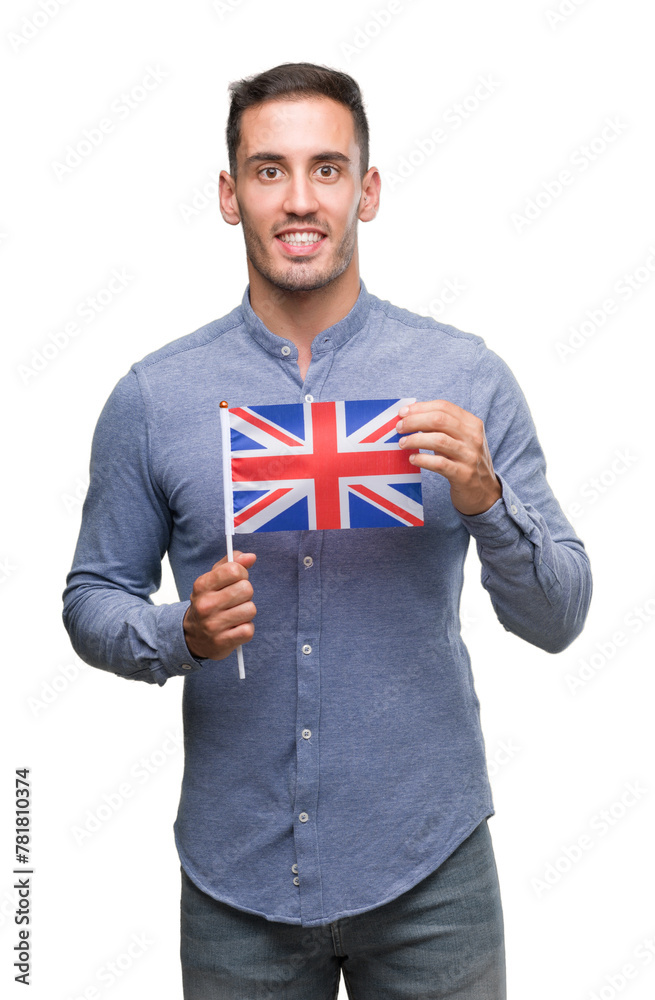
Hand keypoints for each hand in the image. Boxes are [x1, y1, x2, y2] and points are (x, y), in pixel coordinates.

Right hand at [183, 551, 256, 659]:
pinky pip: (248, 630)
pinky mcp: (222, 642)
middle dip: (246, 594)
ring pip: (250, 610)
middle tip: (236, 600)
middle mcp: (206, 605)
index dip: (241, 573)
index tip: (237, 580)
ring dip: (246, 613)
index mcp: (202, 585)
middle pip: (246, 589)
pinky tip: (235, 628)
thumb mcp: (213, 580)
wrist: (193, 636)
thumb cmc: (208, 603)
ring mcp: (213, 625)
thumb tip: (251, 557)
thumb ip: (232, 563)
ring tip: (234, 615)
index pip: (234, 570)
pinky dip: (245, 629)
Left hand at [396, 400, 501, 514]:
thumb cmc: (464, 461)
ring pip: (439, 440)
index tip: (403, 412)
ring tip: (402, 443)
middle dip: (415, 421)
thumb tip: (411, 416)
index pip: (444, 406)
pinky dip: (423, 460)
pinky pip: (440, 463)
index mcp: (472, 423)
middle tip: (399, 427)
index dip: (420, 407)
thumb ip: (441, 427)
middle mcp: (473, 437)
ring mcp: (470, 456)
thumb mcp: (460, 439)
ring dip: (416, 439)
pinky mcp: (463, 475)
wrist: (484, 492)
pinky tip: (413, 459)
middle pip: (439, 420)